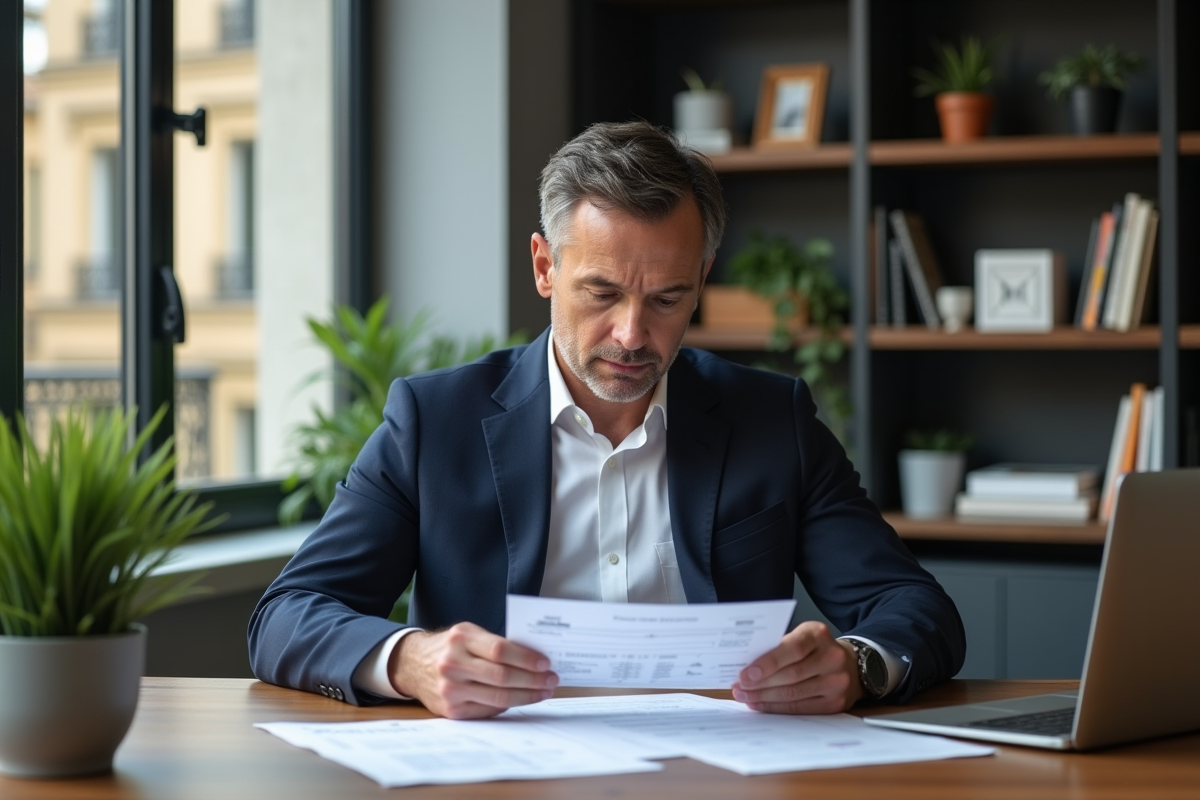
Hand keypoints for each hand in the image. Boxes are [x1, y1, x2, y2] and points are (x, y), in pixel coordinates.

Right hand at [390, 622, 558, 718]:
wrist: (413, 664)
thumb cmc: (450, 647)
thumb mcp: (468, 634)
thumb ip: (495, 643)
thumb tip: (534, 658)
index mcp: (460, 638)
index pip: (500, 650)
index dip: (526, 658)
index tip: (546, 663)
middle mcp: (453, 664)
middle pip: (502, 676)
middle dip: (532, 680)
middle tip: (551, 680)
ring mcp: (450, 689)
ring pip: (498, 697)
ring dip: (526, 696)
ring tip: (543, 692)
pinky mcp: (451, 710)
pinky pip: (488, 709)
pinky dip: (509, 705)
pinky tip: (522, 699)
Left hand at [731, 621, 862, 713]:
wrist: (850, 664)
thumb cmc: (815, 648)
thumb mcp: (801, 636)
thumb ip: (779, 646)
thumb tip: (746, 665)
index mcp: (819, 635)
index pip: (792, 649)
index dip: (767, 663)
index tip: (745, 674)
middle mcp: (832, 658)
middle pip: (790, 675)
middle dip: (760, 684)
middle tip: (739, 687)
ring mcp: (837, 683)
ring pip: (793, 694)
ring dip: (764, 698)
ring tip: (745, 697)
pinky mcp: (835, 703)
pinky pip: (800, 709)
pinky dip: (777, 708)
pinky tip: (761, 704)